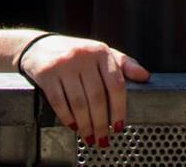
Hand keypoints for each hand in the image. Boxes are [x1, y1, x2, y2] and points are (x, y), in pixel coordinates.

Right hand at [16, 32, 150, 145]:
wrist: (39, 46)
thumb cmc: (76, 53)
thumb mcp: (101, 53)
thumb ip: (124, 64)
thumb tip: (146, 76)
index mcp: (101, 52)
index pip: (115, 84)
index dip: (119, 109)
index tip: (119, 127)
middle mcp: (83, 56)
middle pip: (97, 98)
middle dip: (101, 124)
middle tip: (103, 140)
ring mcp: (64, 64)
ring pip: (79, 103)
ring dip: (85, 125)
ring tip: (89, 137)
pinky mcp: (47, 73)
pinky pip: (59, 102)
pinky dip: (68, 118)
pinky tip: (73, 126)